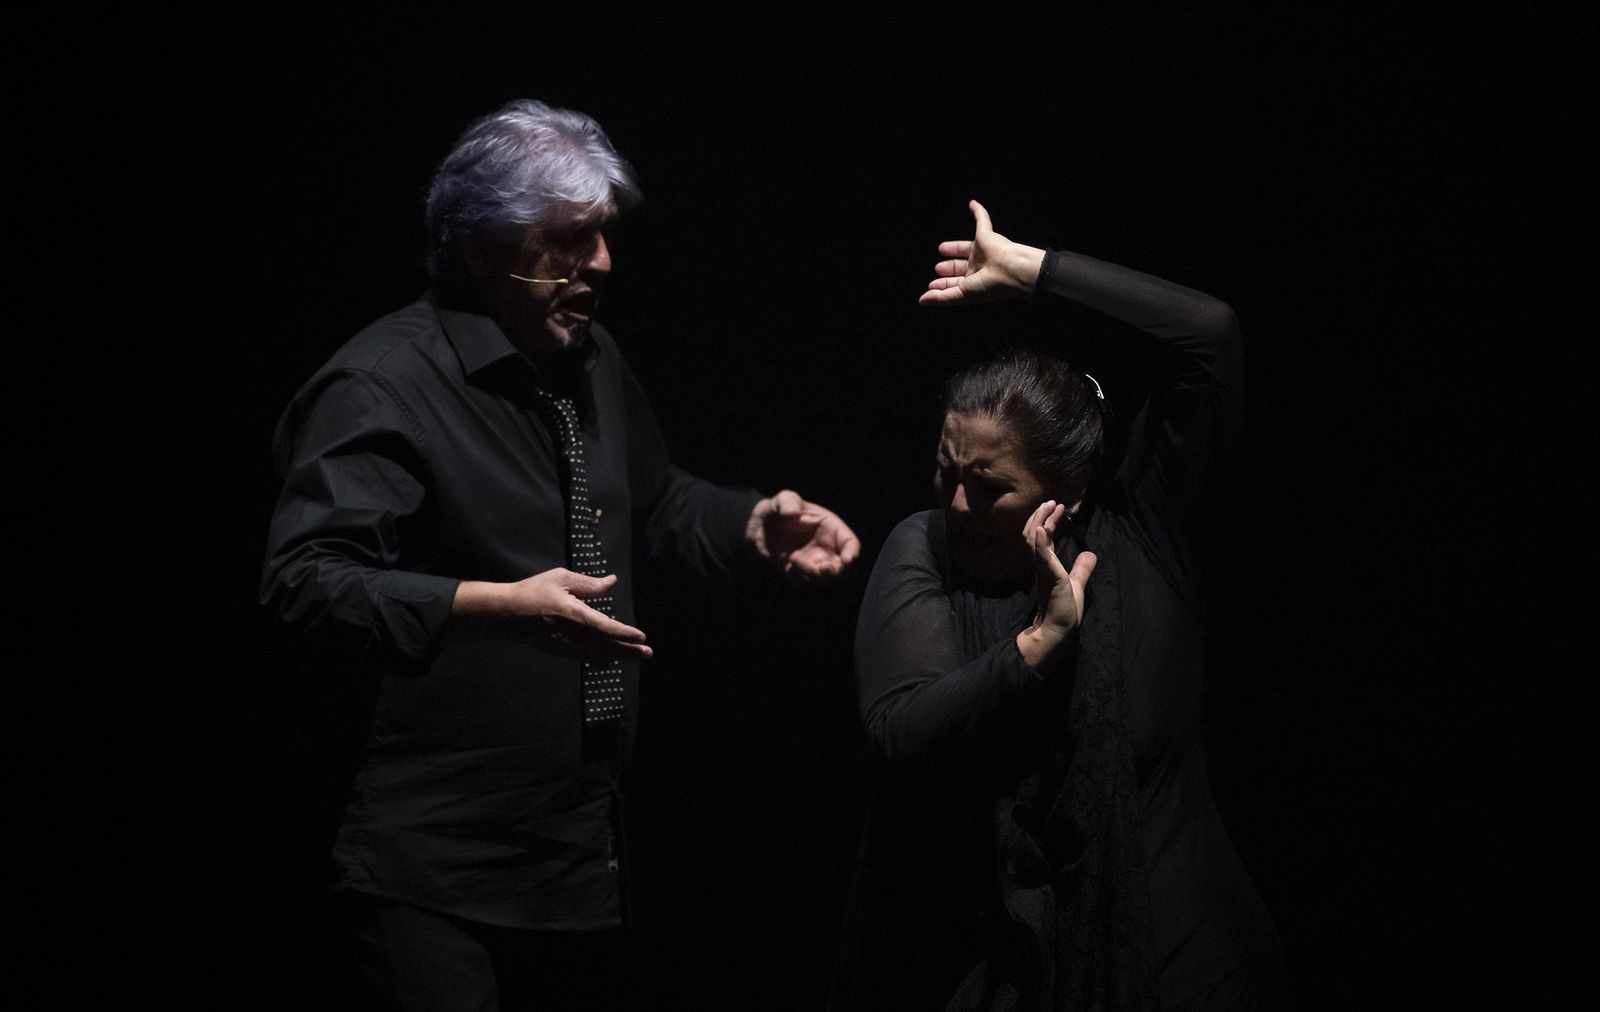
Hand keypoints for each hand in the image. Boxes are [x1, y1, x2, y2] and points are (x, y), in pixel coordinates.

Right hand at [452, 569, 652, 660]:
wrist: (505, 614)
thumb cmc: (533, 592)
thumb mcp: (561, 578)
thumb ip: (588, 583)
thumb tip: (611, 582)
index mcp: (574, 615)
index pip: (606, 627)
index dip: (625, 633)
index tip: (641, 636)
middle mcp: (572, 634)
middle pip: (606, 646)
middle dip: (629, 651)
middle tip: (647, 654)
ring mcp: (565, 646)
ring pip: (597, 655)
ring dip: (618, 657)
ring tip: (635, 657)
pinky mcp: (558, 651)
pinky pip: (584, 658)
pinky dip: (600, 659)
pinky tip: (609, 659)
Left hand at [747, 490, 861, 583]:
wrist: (760, 527)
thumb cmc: (777, 509)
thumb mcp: (783, 499)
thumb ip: (788, 502)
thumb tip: (790, 512)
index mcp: (831, 528)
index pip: (851, 543)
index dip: (852, 553)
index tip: (847, 560)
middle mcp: (828, 548)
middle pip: (845, 568)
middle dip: (836, 572)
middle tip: (821, 568)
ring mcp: (816, 562)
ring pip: (825, 579)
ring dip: (811, 574)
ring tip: (793, 558)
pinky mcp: (802, 573)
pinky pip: (806, 583)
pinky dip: (798, 578)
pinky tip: (786, 565)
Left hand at [919, 200, 1046, 305]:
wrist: (1011, 270)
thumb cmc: (989, 285)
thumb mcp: (961, 294)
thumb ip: (942, 297)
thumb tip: (922, 301)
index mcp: (975, 281)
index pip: (956, 283)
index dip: (944, 284)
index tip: (932, 286)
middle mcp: (979, 266)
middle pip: (960, 266)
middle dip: (950, 267)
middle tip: (938, 268)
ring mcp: (983, 250)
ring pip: (966, 247)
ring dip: (955, 247)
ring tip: (941, 248)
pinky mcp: (987, 235)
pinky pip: (982, 220)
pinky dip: (979, 212)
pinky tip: (972, 204)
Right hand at [1015, 500, 1096, 666]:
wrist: (1057, 632)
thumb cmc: (1064, 613)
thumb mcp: (1077, 584)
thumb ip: (1081, 569)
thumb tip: (1091, 553)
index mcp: (1047, 567)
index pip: (1045, 539)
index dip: (1050, 522)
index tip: (1058, 508)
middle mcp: (1041, 566)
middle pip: (1035, 535)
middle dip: (1042, 516)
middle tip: (1051, 502)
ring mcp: (1043, 571)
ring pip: (1035, 541)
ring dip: (1041, 522)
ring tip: (1048, 507)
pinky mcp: (1049, 578)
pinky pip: (1042, 558)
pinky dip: (1041, 543)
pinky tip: (1043, 529)